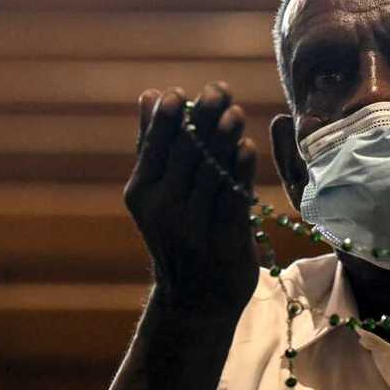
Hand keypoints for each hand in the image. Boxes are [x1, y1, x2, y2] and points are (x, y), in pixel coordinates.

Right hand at [124, 82, 258, 316]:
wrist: (195, 298)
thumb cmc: (178, 233)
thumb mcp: (156, 193)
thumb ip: (155, 146)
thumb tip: (150, 95)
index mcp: (141, 192)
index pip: (155, 145)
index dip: (170, 116)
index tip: (183, 92)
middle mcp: (162, 209)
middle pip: (185, 153)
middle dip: (203, 118)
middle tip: (218, 91)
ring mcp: (192, 226)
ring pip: (210, 172)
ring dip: (225, 138)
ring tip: (235, 113)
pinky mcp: (223, 240)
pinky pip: (233, 198)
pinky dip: (240, 170)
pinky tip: (247, 148)